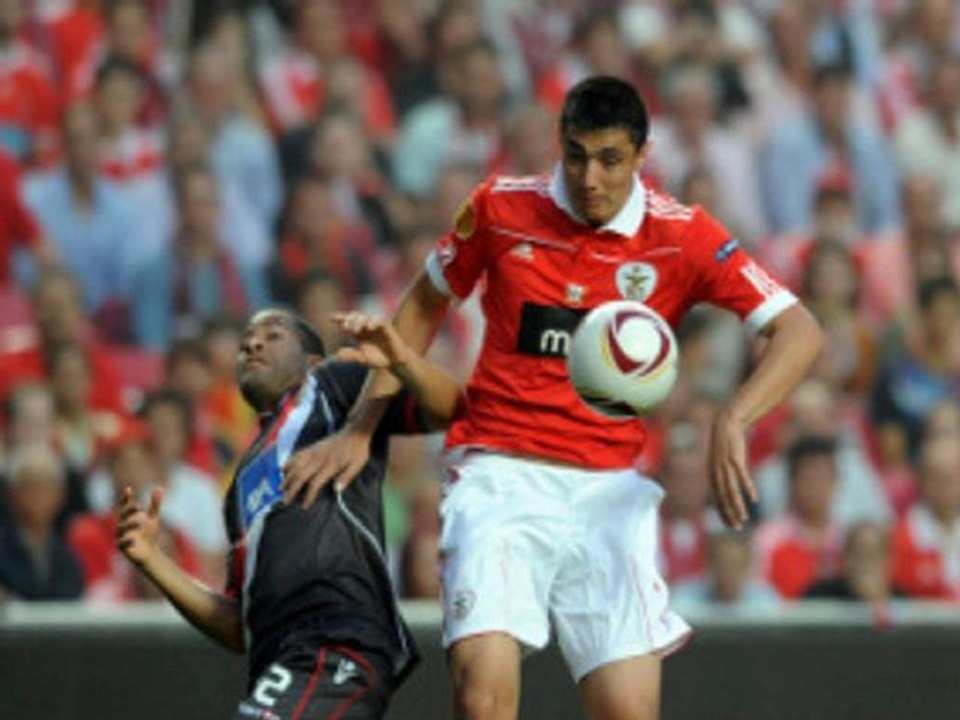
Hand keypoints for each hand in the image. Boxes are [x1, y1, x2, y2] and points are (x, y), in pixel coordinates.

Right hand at [116, 486, 163, 567]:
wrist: (150, 553)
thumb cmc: (148, 534)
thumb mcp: (152, 518)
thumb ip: (154, 504)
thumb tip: (159, 487)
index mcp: (128, 517)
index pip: (125, 506)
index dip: (125, 498)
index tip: (128, 489)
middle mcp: (122, 526)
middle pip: (122, 516)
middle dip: (128, 510)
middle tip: (138, 506)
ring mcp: (121, 536)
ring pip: (121, 529)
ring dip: (129, 524)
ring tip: (139, 522)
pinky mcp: (122, 548)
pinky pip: (121, 543)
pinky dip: (126, 540)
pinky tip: (132, 538)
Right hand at [281, 428, 371, 506]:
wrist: (355, 431)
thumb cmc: (357, 450)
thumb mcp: (357, 465)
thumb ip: (347, 477)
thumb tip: (336, 490)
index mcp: (331, 464)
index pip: (315, 482)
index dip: (309, 495)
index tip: (304, 506)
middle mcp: (319, 458)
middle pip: (301, 475)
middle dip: (292, 489)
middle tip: (285, 501)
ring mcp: (314, 451)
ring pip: (296, 464)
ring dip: (287, 477)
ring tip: (280, 488)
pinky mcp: (313, 447)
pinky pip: (298, 454)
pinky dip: (289, 461)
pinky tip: (283, 468)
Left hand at [333, 312, 410, 370]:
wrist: (394, 363)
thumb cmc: (378, 359)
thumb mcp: (361, 359)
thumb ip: (350, 356)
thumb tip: (337, 354)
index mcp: (359, 332)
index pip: (348, 322)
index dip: (340, 318)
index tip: (331, 319)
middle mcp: (366, 327)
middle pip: (356, 316)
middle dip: (349, 320)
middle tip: (345, 327)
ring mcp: (376, 326)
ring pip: (366, 316)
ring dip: (359, 321)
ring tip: (355, 329)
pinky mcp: (387, 327)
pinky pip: (379, 321)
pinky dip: (373, 322)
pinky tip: (368, 327)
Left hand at [708, 410, 756, 528]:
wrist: (724, 425)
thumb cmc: (724, 447)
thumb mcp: (720, 464)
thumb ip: (723, 477)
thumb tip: (727, 490)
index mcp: (712, 476)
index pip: (717, 500)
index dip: (724, 514)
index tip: (732, 526)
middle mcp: (716, 473)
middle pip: (723, 498)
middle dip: (730, 514)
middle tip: (737, 527)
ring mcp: (725, 466)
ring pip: (731, 490)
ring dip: (738, 505)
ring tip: (744, 518)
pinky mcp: (735, 459)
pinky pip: (742, 477)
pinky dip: (748, 488)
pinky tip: (754, 499)